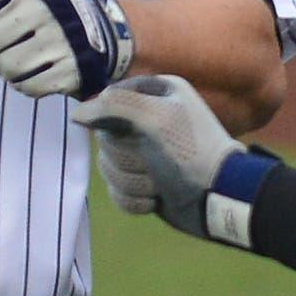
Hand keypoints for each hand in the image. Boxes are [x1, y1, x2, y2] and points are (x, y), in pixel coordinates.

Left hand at [0, 0, 132, 99]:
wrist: (92, 25)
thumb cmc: (27, 6)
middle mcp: (41, 3)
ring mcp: (59, 36)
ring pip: (3, 68)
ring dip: (1, 67)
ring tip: (13, 54)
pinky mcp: (71, 65)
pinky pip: (27, 87)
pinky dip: (23, 83)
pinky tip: (33, 67)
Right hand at [73, 75, 254, 243]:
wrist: (219, 198)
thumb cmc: (191, 152)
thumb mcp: (156, 118)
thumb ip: (114, 107)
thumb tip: (76, 115)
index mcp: (155, 94)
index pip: (108, 100)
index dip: (113, 120)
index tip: (133, 131)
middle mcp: (148, 120)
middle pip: (105, 140)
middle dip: (127, 159)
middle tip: (153, 162)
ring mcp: (145, 155)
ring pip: (108, 169)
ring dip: (132, 182)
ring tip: (158, 184)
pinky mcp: (142, 184)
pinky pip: (116, 192)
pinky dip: (134, 200)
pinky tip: (156, 200)